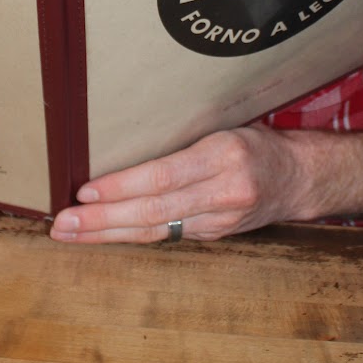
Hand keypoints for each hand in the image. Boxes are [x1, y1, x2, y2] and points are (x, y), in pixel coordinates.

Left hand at [49, 125, 300, 245]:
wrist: (300, 178)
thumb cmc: (256, 142)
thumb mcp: (225, 127)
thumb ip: (183, 141)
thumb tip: (122, 144)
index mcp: (224, 156)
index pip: (162, 176)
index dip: (121, 187)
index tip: (84, 191)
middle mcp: (223, 192)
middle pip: (152, 211)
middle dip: (101, 220)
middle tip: (63, 223)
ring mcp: (219, 220)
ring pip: (154, 231)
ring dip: (106, 234)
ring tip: (69, 234)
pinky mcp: (214, 236)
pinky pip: (165, 235)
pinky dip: (130, 235)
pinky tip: (101, 235)